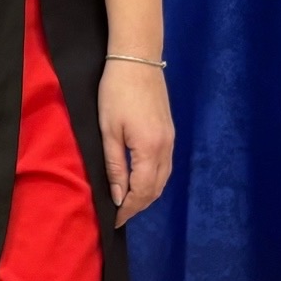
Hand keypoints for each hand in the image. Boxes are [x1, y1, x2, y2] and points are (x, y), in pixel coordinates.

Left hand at [98, 61, 173, 226]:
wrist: (137, 59)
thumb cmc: (116, 92)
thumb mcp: (109, 130)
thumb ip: (115, 165)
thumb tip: (117, 195)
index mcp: (149, 149)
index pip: (142, 191)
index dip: (128, 209)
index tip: (115, 220)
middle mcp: (166, 148)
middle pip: (156, 189)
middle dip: (138, 205)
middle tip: (119, 214)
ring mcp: (171, 140)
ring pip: (164, 179)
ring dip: (147, 194)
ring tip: (127, 201)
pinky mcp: (170, 132)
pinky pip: (166, 166)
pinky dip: (154, 180)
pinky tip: (140, 180)